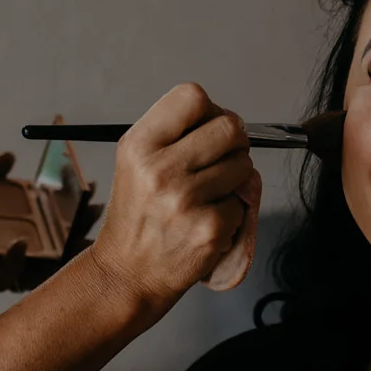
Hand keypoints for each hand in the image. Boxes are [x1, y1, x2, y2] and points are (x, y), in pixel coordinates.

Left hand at [0, 154, 101, 294]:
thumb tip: (11, 157)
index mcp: (3, 231)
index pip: (45, 221)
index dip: (68, 209)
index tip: (89, 190)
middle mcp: (2, 251)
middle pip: (51, 244)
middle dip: (78, 231)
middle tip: (97, 213)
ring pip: (36, 267)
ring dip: (59, 253)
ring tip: (78, 236)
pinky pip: (1, 277)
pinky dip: (13, 262)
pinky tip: (19, 244)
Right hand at [81, 84, 258, 312]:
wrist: (126, 274)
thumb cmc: (137, 215)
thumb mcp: (136, 162)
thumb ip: (174, 133)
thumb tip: (225, 118)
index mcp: (138, 145)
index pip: (193, 96)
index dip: (209, 110)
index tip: (205, 130)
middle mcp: (159, 169)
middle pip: (230, 127)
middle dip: (232, 143)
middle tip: (216, 162)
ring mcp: (185, 200)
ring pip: (243, 165)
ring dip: (234, 179)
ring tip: (205, 196)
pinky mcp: (208, 229)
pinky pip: (243, 203)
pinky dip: (231, 212)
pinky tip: (205, 222)